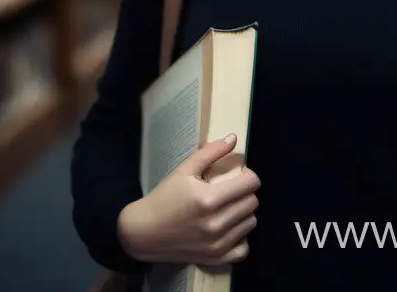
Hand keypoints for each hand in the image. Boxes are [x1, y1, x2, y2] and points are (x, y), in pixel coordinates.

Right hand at [117, 133, 259, 265]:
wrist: (144, 232)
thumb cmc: (164, 197)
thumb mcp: (184, 170)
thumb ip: (211, 152)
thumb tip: (234, 138)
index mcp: (209, 199)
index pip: (250, 184)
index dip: (249, 175)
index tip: (241, 174)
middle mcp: (216, 224)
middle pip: (252, 202)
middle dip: (246, 192)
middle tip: (234, 189)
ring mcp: (216, 245)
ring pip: (250, 223)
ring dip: (244, 212)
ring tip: (231, 207)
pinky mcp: (215, 259)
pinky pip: (243, 249)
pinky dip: (241, 237)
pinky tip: (231, 228)